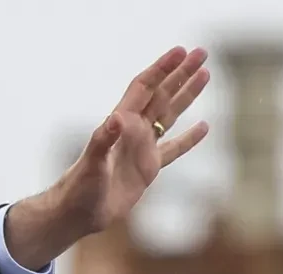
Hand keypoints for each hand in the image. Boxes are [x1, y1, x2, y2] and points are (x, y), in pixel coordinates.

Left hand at [5, 46, 210, 268]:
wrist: (77, 213)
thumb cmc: (79, 188)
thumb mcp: (92, 163)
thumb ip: (104, 139)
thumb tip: (117, 118)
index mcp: (120, 125)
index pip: (144, 88)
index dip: (161, 69)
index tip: (181, 51)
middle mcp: (132, 132)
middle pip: (161, 95)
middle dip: (180, 74)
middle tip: (201, 52)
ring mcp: (141, 149)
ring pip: (169, 115)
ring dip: (186, 95)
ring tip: (205, 75)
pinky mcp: (147, 168)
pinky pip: (173, 149)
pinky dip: (189, 138)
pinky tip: (203, 127)